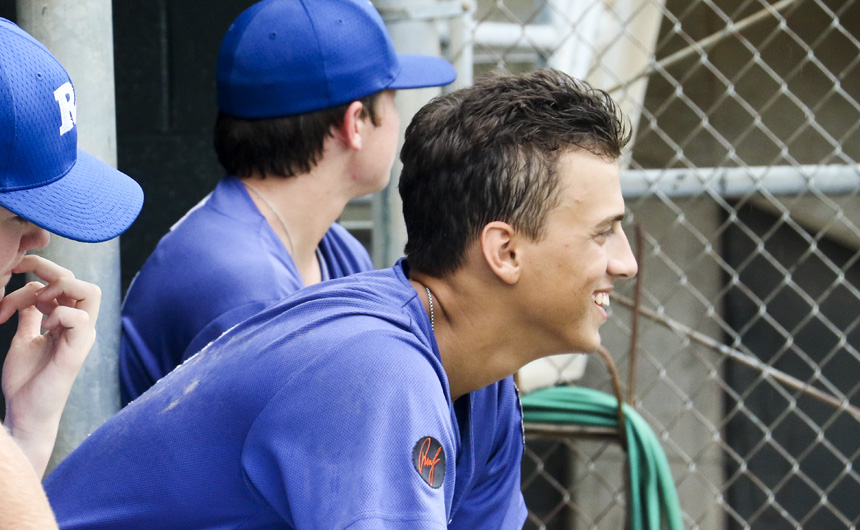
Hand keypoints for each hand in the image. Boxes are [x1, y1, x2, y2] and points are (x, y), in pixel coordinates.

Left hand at [1, 254, 100, 476]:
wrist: (25, 412)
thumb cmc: (25, 381)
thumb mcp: (24, 339)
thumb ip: (31, 317)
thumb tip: (30, 295)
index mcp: (68, 322)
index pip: (68, 282)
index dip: (44, 269)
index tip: (16, 270)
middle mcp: (80, 326)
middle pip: (82, 281)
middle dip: (52, 270)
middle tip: (23, 276)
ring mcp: (82, 337)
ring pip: (90, 292)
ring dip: (61, 288)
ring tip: (38, 301)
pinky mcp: (78, 350)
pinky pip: (80, 318)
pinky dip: (59, 314)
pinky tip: (43, 327)